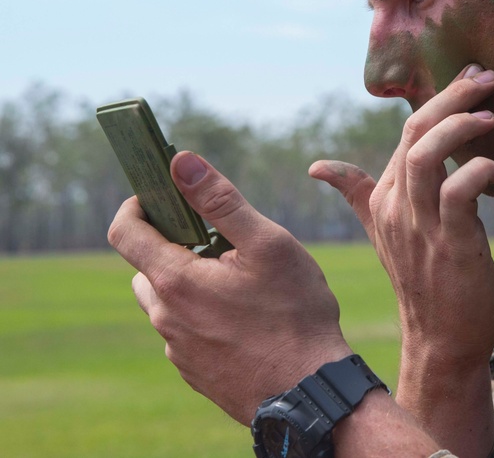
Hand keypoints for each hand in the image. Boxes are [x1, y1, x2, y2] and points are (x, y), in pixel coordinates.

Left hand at [108, 152, 350, 424]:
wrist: (308, 392)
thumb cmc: (294, 314)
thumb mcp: (267, 245)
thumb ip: (221, 201)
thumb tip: (180, 162)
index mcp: (175, 280)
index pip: (124, 232)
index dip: (137, 205)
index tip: (162, 194)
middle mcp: (165, 317)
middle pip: (148, 267)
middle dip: (176, 246)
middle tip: (224, 244)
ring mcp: (178, 350)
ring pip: (170, 302)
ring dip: (193, 284)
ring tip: (243, 285)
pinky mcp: (194, 372)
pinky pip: (187, 332)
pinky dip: (206, 316)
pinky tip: (249, 320)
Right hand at [309, 64, 493, 373]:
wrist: (441, 341)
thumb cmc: (423, 280)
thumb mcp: (385, 232)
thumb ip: (358, 193)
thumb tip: (318, 167)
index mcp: (384, 197)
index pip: (408, 131)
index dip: (440, 98)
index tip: (472, 76)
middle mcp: (397, 205)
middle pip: (416, 131)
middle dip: (452, 96)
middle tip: (487, 76)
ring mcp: (420, 224)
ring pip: (429, 154)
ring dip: (461, 126)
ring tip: (492, 117)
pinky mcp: (449, 242)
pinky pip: (459, 191)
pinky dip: (482, 171)